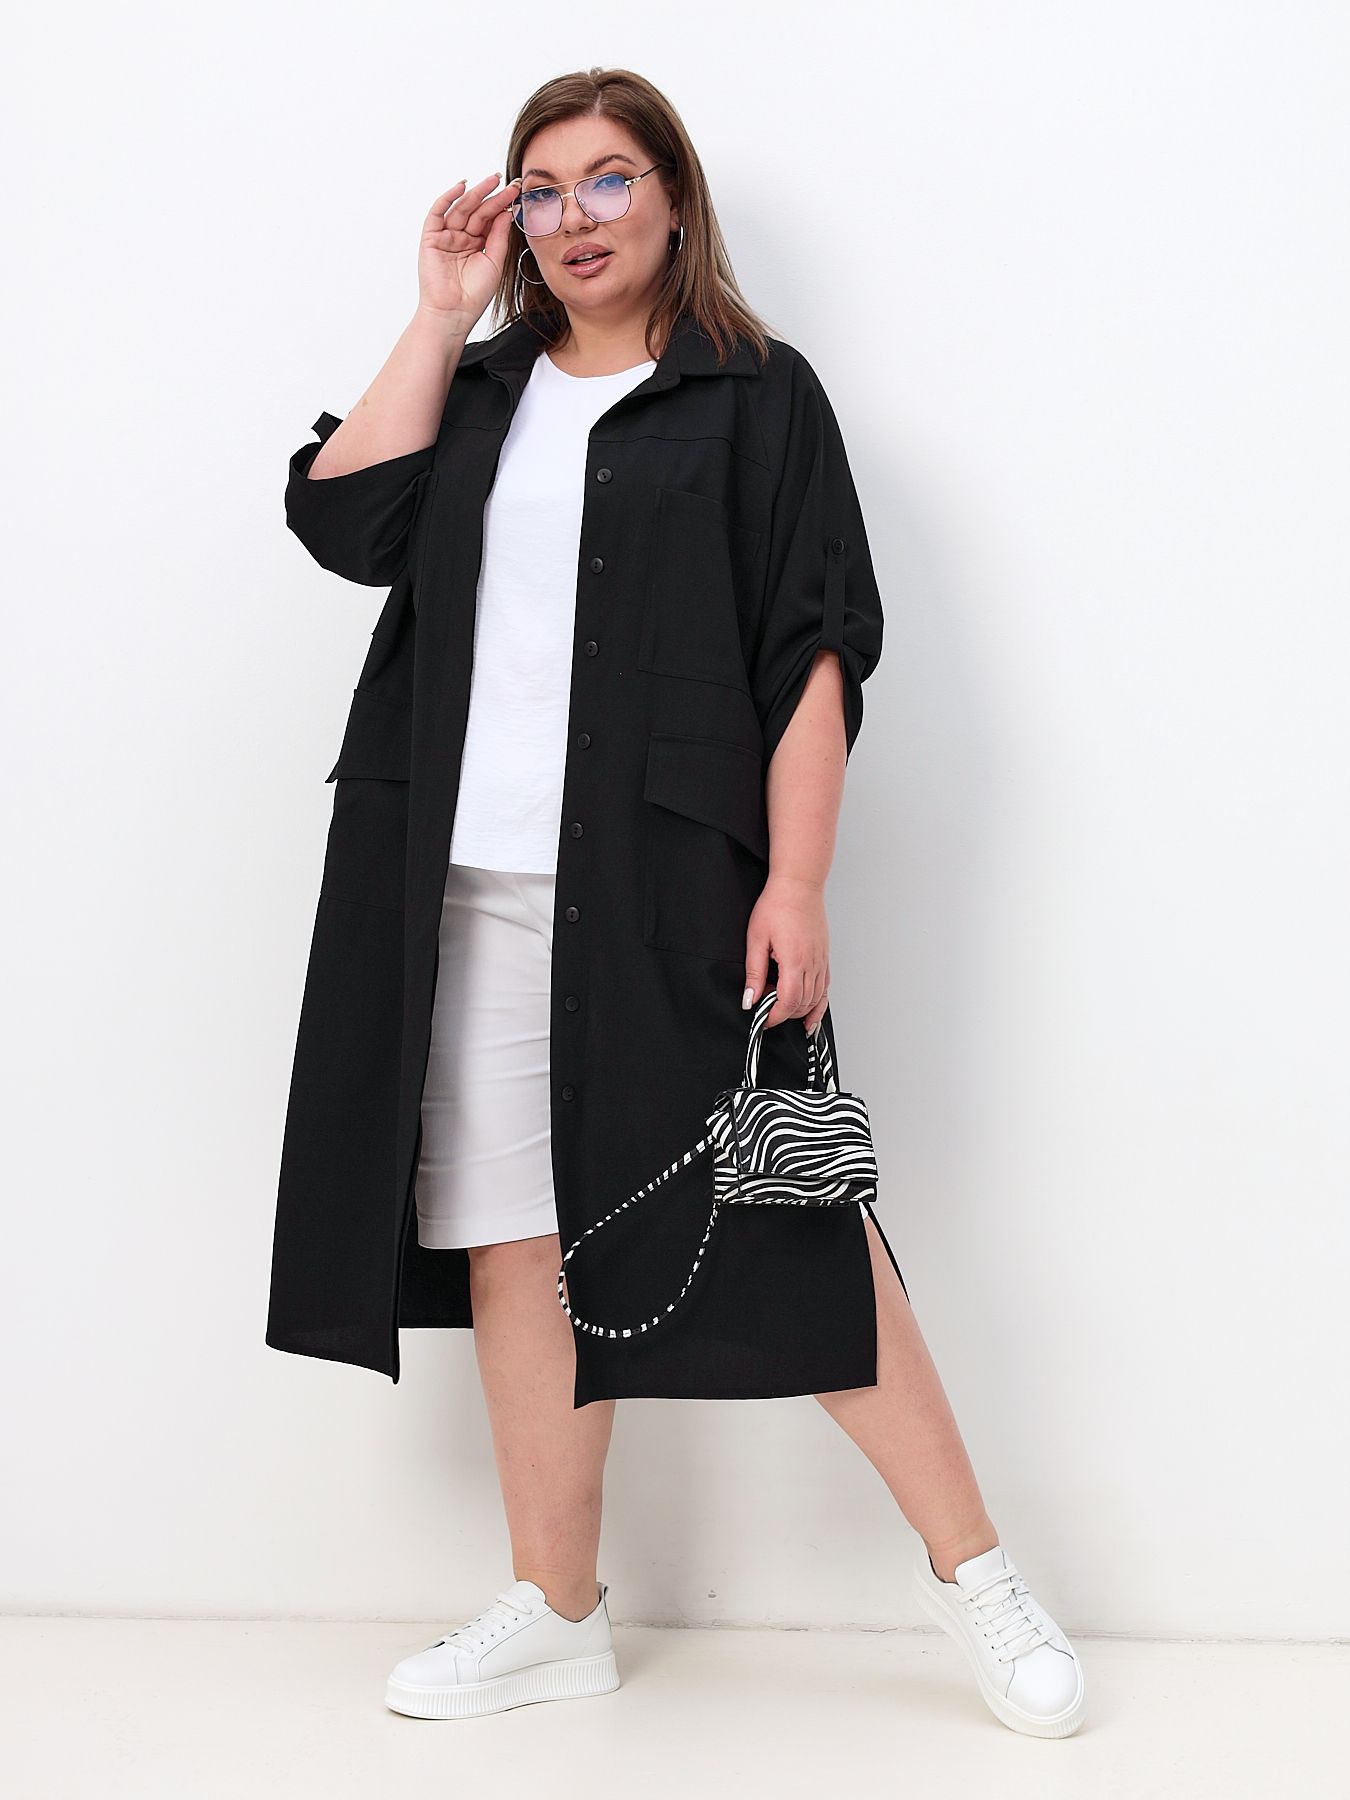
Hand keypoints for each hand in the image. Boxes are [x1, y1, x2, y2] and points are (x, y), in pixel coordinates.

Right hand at [416, 173, 521, 328]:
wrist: (454, 313)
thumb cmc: (474, 295)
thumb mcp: (495, 261)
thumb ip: (499, 236)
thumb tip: (506, 211)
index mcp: (477, 244)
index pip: (490, 219)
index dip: (502, 205)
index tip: (517, 193)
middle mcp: (461, 238)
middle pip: (477, 211)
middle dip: (492, 196)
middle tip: (509, 183)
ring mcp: (446, 237)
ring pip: (461, 209)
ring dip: (476, 194)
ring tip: (492, 181)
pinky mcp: (431, 238)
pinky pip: (437, 213)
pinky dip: (447, 198)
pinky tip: (462, 187)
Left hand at [742, 873, 829, 1031]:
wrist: (799, 885)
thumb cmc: (777, 905)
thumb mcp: (756, 939)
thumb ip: (754, 973)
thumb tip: (749, 999)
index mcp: (794, 959)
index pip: (789, 1001)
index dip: (775, 1016)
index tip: (762, 1019)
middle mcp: (812, 963)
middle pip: (803, 1004)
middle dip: (784, 1013)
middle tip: (765, 1009)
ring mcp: (821, 960)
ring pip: (816, 999)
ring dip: (799, 1010)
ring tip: (781, 1008)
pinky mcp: (824, 957)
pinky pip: (825, 988)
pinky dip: (818, 1004)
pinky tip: (809, 1014)